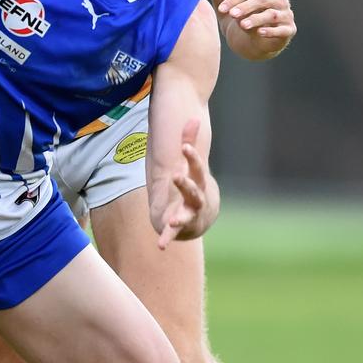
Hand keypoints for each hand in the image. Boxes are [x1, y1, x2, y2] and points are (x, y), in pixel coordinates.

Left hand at [149, 119, 214, 247]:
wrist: (201, 214)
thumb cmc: (193, 183)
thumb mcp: (188, 161)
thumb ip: (188, 140)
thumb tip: (194, 116)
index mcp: (199, 180)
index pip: (196, 166)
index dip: (191, 156)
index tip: (184, 147)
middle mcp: (198, 198)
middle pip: (194, 190)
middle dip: (186, 184)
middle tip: (176, 176)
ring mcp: (190, 214)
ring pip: (187, 214)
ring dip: (181, 217)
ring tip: (174, 219)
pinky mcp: (179, 227)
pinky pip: (173, 234)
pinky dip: (168, 238)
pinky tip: (161, 245)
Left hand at [217, 0, 295, 41]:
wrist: (260, 34)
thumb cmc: (251, 11)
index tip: (221, 9)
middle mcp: (281, 0)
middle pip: (262, 0)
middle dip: (245, 7)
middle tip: (232, 14)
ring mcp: (287, 15)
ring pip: (271, 15)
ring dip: (256, 19)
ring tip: (242, 25)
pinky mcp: (289, 30)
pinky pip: (282, 30)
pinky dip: (271, 31)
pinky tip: (259, 32)